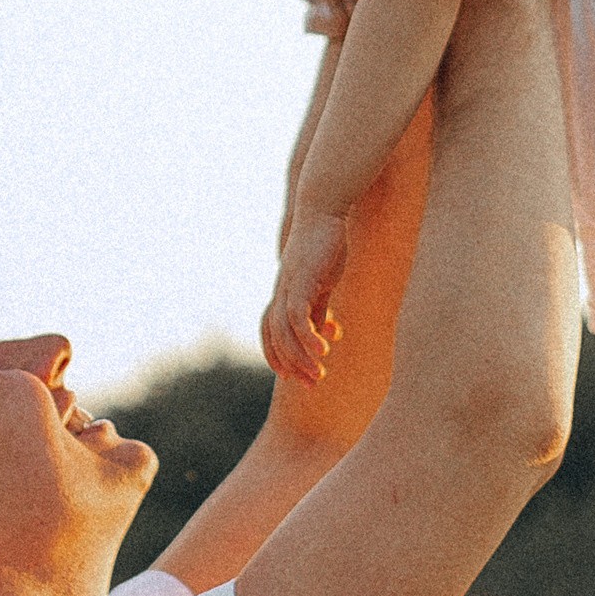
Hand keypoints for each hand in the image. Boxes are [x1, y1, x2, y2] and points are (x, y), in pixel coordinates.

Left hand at [262, 203, 350, 385]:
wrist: (323, 211)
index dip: (277, 355)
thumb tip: (325, 328)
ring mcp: (288, 286)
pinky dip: (307, 337)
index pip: (270, 331)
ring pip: (284, 331)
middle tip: (312, 384)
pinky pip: (297, 316)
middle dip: (292, 364)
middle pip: (276, 338)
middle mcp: (281, 292)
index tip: (294, 375)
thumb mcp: (323, 281)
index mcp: (284, 293)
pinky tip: (323, 350)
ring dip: (300, 356)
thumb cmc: (325, 243)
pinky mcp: (301, 280)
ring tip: (319, 374)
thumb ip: (319, 305)